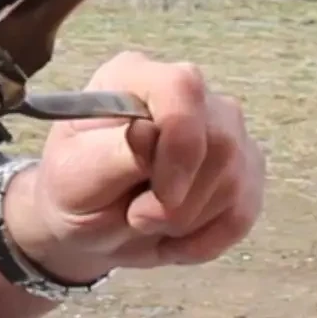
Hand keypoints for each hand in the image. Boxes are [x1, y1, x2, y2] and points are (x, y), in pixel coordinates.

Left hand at [4, 50, 265, 282]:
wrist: (88, 228)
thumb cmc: (73, 191)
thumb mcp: (75, 177)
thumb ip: (113, 153)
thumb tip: (150, 132)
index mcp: (134, 78)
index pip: (182, 88)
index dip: (180, 146)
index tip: (161, 194)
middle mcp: (185, 93)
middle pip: (220, 140)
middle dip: (179, 200)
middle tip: (136, 217)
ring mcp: (220, 127)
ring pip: (235, 178)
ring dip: (187, 221)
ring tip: (146, 223)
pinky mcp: (242, 167)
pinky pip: (243, 211)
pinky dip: (208, 239)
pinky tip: (173, 239)